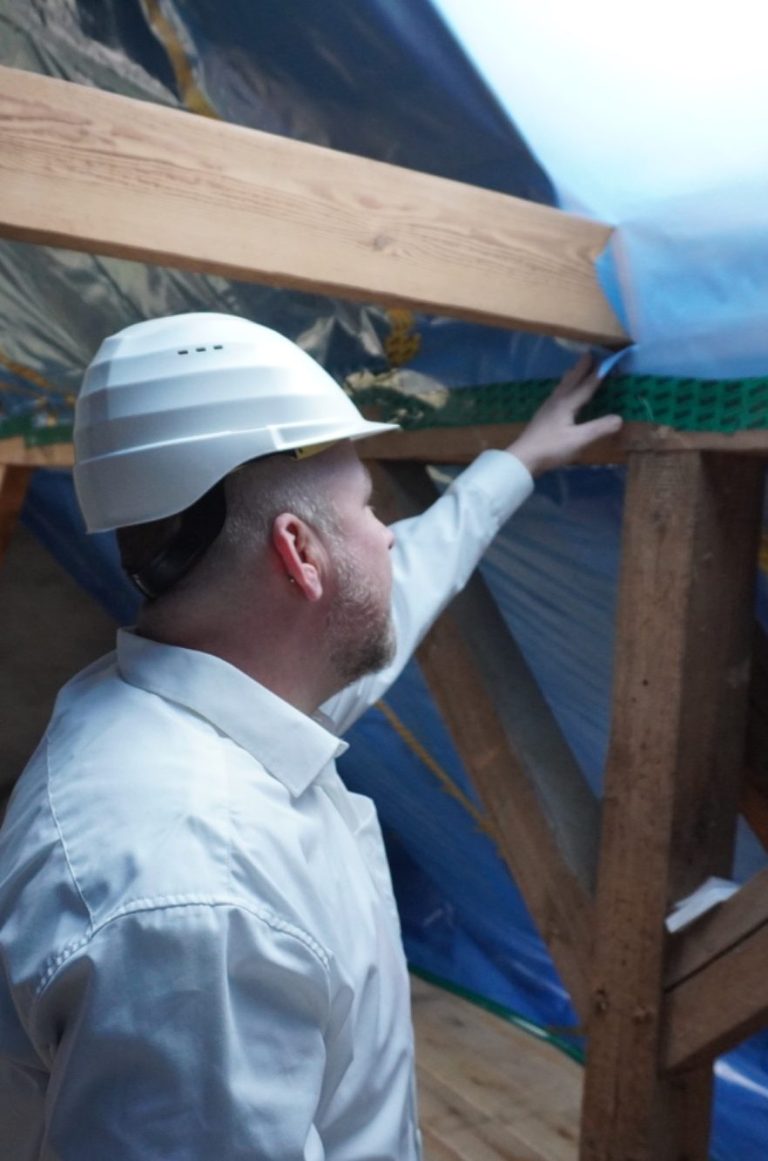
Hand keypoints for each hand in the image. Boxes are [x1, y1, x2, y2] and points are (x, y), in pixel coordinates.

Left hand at [507, 354, 622, 475]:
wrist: (523, 458)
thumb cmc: (551, 448)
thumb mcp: (578, 440)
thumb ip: (598, 428)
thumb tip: (619, 418)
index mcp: (566, 404)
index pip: (585, 386)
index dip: (597, 374)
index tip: (607, 360)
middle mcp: (556, 401)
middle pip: (571, 380)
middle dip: (581, 368)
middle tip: (590, 354)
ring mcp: (547, 408)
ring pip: (562, 386)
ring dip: (571, 376)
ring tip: (575, 369)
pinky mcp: (543, 416)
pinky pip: (557, 395)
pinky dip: (564, 388)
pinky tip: (562, 394)